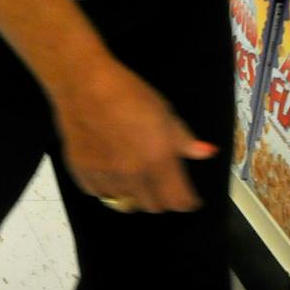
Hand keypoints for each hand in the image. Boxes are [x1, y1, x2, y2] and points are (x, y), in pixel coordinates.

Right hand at [50, 62, 215, 212]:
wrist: (83, 83)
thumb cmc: (128, 93)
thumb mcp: (164, 112)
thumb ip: (184, 140)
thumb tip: (207, 153)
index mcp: (158, 160)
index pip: (178, 200)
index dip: (187, 201)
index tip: (189, 198)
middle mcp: (133, 175)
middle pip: (153, 206)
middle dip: (161, 198)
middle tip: (160, 182)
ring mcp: (105, 176)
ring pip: (125, 202)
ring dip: (133, 193)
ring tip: (133, 175)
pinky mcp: (82, 172)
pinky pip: (99, 193)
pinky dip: (107, 188)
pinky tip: (109, 171)